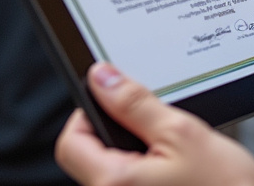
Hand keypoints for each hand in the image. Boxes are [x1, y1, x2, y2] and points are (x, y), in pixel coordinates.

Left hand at [56, 63, 253, 185]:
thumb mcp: (182, 133)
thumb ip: (135, 104)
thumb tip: (102, 77)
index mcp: (114, 183)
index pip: (71, 141)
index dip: (92, 112)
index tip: (121, 103)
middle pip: (89, 155)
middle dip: (118, 132)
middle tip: (156, 128)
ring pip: (111, 168)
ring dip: (136, 150)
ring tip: (172, 151)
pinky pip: (130, 181)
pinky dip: (147, 166)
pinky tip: (176, 168)